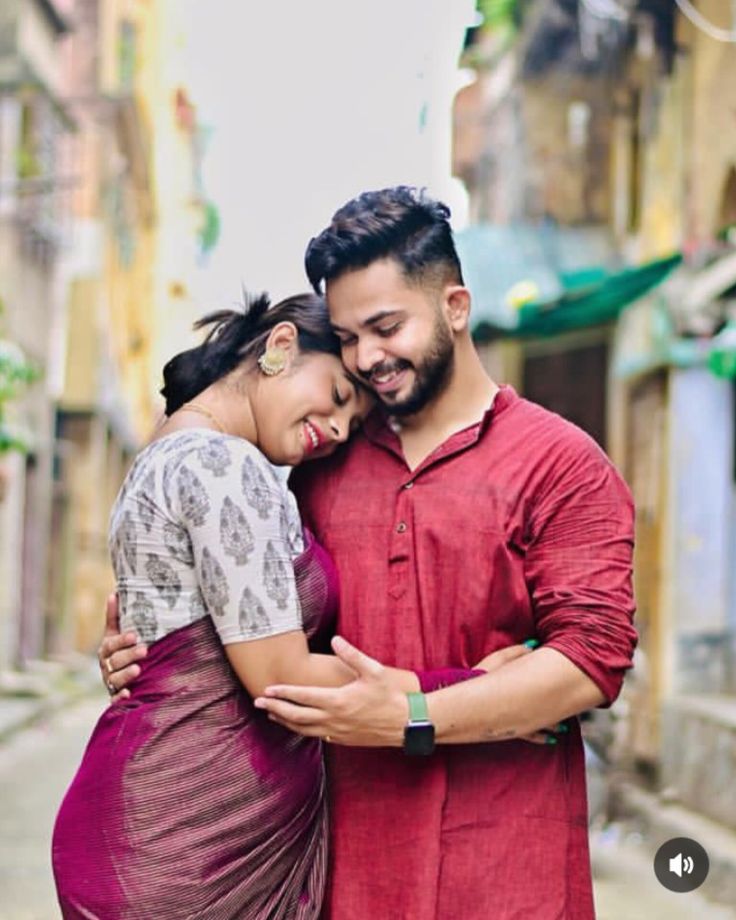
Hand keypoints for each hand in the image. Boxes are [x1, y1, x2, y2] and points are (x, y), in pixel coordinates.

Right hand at [97, 593, 146, 700]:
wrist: (118, 676)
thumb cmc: (120, 650)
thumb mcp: (115, 634)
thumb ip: (114, 617)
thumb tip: (114, 593)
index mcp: (106, 650)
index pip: (111, 644)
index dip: (121, 640)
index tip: (134, 635)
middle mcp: (106, 666)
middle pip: (115, 661)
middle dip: (129, 655)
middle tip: (144, 650)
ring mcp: (110, 682)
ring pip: (115, 679)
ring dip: (125, 675)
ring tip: (138, 670)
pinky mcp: (115, 696)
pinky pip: (115, 699)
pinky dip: (120, 698)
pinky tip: (129, 694)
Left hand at [254, 636, 406, 746]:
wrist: (405, 724)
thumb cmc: (389, 696)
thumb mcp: (373, 670)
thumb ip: (352, 654)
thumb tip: (335, 639)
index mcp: (338, 701)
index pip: (303, 696)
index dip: (283, 693)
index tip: (267, 690)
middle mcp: (333, 719)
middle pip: (295, 716)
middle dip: (274, 709)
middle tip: (258, 704)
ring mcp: (336, 732)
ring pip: (303, 730)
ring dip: (284, 722)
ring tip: (271, 715)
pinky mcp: (341, 740)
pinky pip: (315, 736)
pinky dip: (300, 730)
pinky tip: (296, 726)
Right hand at [474, 641, 569, 745]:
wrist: (460, 701)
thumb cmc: (479, 676)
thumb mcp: (497, 660)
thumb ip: (517, 652)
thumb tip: (534, 645)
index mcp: (523, 684)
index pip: (547, 681)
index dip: (561, 680)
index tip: (572, 678)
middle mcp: (524, 704)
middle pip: (549, 704)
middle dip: (562, 707)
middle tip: (576, 707)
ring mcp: (517, 718)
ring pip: (543, 723)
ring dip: (554, 725)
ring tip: (565, 728)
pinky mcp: (509, 729)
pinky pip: (530, 735)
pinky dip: (540, 737)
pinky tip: (550, 740)